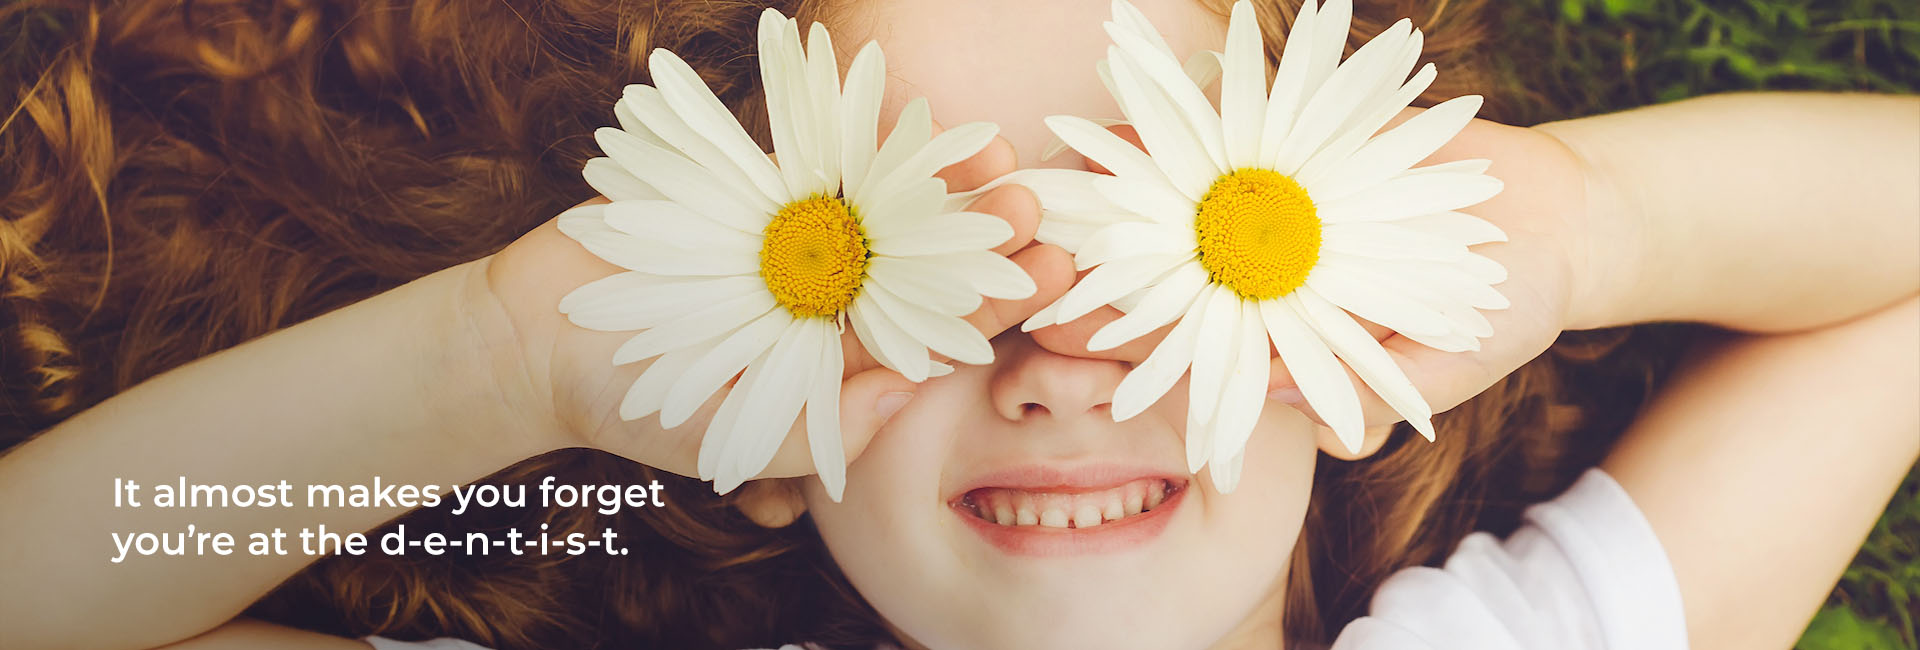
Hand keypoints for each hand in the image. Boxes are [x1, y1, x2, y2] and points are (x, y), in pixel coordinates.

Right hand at [480, 124, 1073, 480]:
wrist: (542, 335)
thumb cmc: (642, 402)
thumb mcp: (737, 433)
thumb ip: (823, 423)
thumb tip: (909, 391)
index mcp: (846, 353)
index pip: (939, 327)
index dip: (996, 299)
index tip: (1048, 272)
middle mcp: (835, 290)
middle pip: (928, 255)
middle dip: (983, 230)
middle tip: (1032, 204)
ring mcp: (798, 231)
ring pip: (887, 195)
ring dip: (941, 174)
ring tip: (989, 154)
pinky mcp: (757, 180)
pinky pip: (817, 149)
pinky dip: (862, 127)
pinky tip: (911, 112)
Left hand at [1031, 113, 1588, 450]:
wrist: (1558, 219)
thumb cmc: (1504, 317)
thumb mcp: (1439, 368)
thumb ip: (1359, 391)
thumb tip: (1266, 401)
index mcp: (1279, 337)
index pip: (1181, 345)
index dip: (1119, 340)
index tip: (1059, 330)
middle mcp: (1264, 273)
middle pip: (1159, 267)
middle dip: (1094, 260)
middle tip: (1030, 244)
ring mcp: (1278, 205)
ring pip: (1183, 190)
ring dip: (1122, 178)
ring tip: (1063, 160)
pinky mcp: (1304, 141)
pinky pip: (1237, 123)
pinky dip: (1188, 110)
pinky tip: (1135, 102)